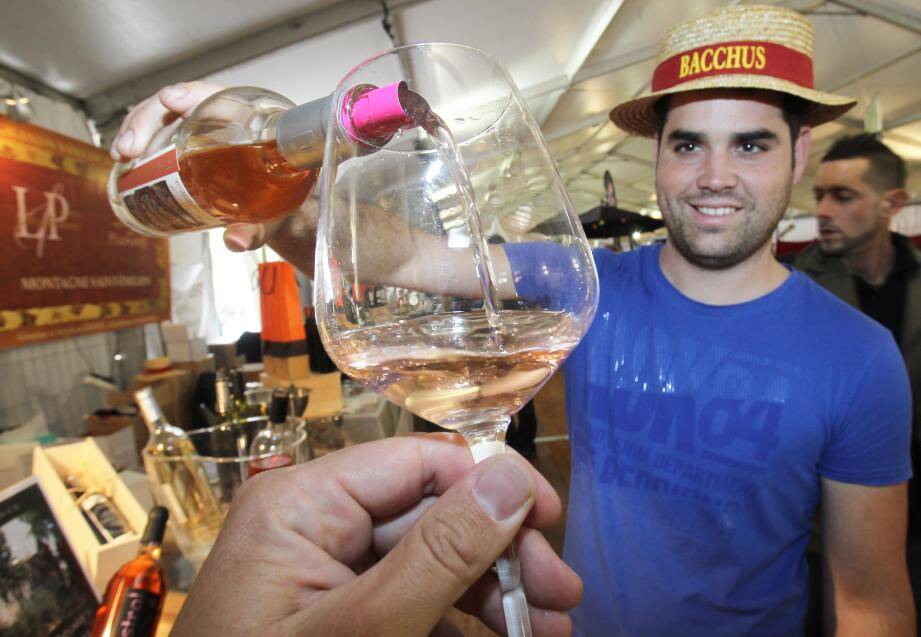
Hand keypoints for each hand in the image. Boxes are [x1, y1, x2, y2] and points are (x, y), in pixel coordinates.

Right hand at [111, 81, 315, 272]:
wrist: (278, 205)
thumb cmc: (280, 198)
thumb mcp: (273, 213)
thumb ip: (257, 228)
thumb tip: (236, 242)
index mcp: (249, 120)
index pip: (217, 96)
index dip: (191, 94)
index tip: (172, 100)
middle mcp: (219, 119)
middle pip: (179, 105)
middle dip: (148, 121)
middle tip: (130, 149)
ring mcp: (198, 130)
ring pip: (161, 119)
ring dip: (136, 132)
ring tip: (123, 157)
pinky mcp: (184, 146)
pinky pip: (157, 137)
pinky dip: (139, 147)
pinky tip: (125, 164)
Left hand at [170, 434, 580, 636]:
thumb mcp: (364, 631)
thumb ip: (438, 555)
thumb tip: (510, 478)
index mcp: (303, 505)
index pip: (417, 462)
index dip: (490, 482)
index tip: (549, 521)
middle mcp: (315, 527)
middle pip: (432, 516)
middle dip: (501, 554)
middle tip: (561, 595)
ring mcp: (327, 576)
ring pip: (432, 564)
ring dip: (495, 594)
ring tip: (551, 628)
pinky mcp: (339, 618)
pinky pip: (412, 604)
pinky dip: (461, 623)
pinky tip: (506, 636)